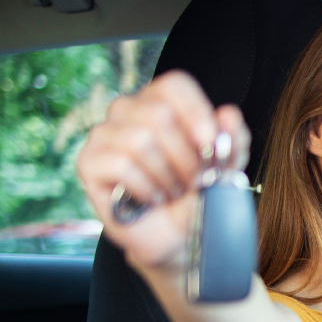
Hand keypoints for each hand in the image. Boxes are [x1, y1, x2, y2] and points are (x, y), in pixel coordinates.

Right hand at [75, 70, 250, 272]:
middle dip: (185, 156)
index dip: (196, 112)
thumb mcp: (227, 165)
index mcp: (161, 101)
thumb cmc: (198, 194)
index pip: (173, 85)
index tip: (211, 145)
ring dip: (167, 175)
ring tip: (174, 191)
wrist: (177, 236)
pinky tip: (153, 198)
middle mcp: (128, 110)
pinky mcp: (88, 162)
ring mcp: (104, 134)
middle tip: (194, 181)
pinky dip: (145, 187)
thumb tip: (227, 114)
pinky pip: (119, 164)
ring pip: (139, 139)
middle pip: (158, 114)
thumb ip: (233, 138)